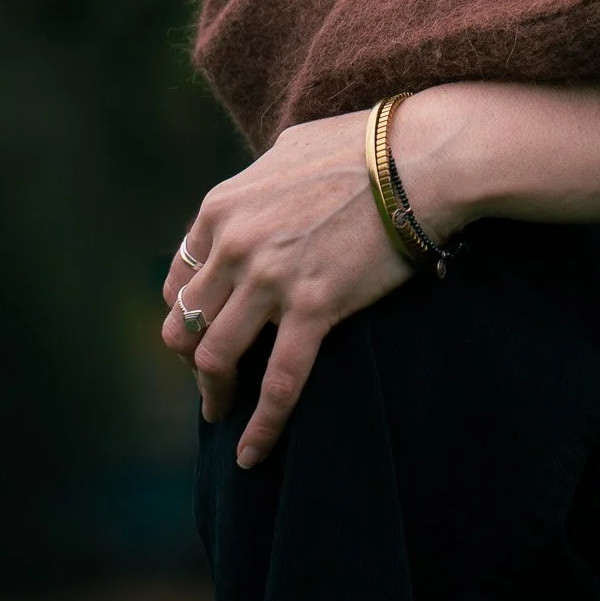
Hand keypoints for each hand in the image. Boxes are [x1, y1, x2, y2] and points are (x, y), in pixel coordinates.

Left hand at [161, 110, 409, 468]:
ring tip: (224, 411)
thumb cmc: (365, 147)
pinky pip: (279, 382)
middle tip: (213, 377)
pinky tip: (251, 453)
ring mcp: (271, 278)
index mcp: (222, 208)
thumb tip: (251, 201)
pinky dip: (261, 426)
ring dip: (215, 391)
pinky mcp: (314, 307)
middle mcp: (234, 244)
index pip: (179, 280)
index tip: (204, 333)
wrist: (420, 158)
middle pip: (186, 323)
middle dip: (193, 357)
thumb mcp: (289, 150)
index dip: (187, 314)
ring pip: (215, 356)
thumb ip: (256, 184)